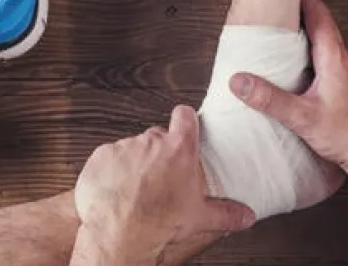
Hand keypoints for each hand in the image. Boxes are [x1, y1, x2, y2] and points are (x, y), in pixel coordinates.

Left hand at [72, 105, 254, 264]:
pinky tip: (116, 189)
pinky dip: (111, 170)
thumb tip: (246, 216)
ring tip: (136, 188)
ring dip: (134, 162)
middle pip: (157, 136)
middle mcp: (152, 141)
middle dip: (158, 152)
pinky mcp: (102, 156)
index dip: (184, 120)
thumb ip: (227, 213)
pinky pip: (109, 157)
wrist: (121, 232)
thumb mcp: (200, 218)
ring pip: (132, 148)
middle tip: (160, 176)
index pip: (184, 115)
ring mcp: (124, 146)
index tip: (184, 127)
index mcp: (179, 149)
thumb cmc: (160, 222)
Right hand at [230, 0, 347, 182]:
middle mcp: (342, 60)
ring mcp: (345, 73)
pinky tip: (296, 58)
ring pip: (324, 40)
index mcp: (334, 59)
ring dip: (306, 26)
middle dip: (301, 4)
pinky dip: (310, 47)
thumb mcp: (302, 117)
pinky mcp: (344, 86)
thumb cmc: (347, 136)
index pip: (318, 15)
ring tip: (284, 20)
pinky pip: (325, 56)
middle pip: (321, 22)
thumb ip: (270, 99)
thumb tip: (239, 81)